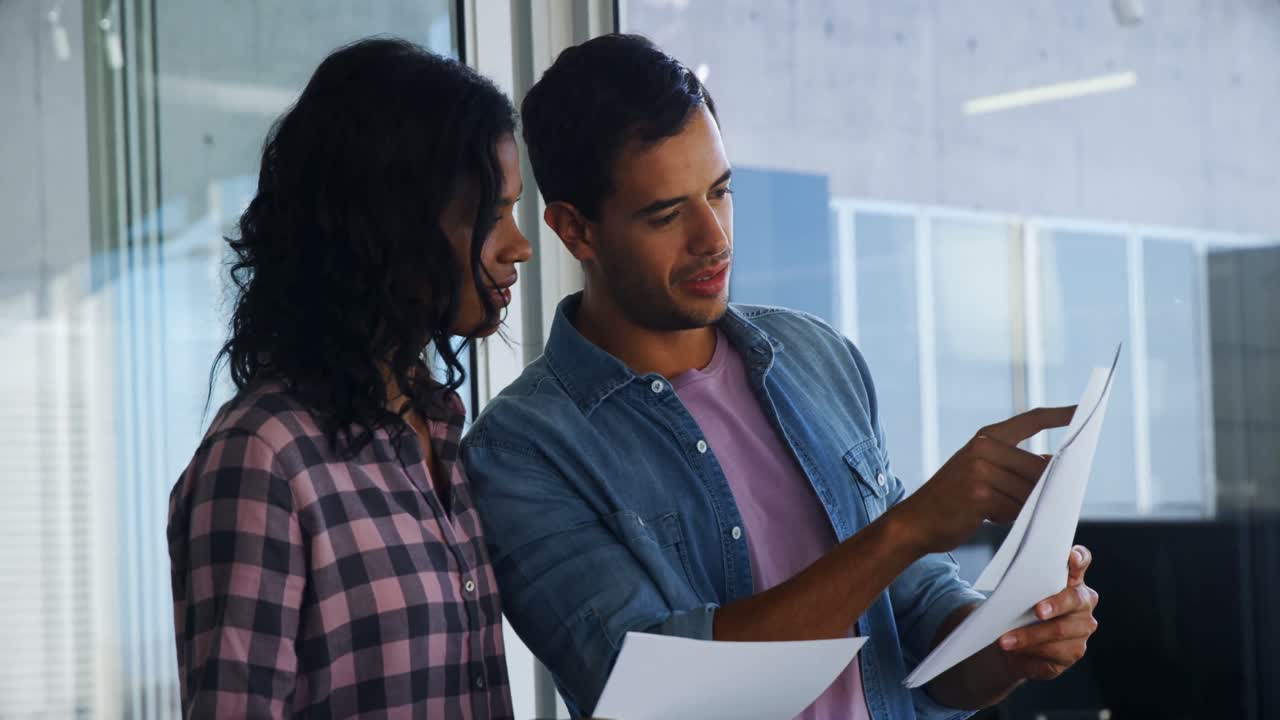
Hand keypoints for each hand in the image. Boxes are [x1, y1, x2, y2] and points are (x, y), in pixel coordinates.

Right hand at [894, 406, 1075, 554]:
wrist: (915, 521)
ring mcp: (980, 470)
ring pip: (1029, 492)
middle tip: (1047, 503)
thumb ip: (1013, 466)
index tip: (1083, 410)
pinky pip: (1016, 509)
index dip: (1059, 415)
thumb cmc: (953, 500)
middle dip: (1045, 488)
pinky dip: (1013, 519)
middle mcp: (983, 448)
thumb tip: (1051, 464)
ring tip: (1003, 511)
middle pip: (1037, 468)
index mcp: (986, 438)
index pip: (1031, 420)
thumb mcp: (980, 473)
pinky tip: (994, 518)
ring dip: (1026, 507)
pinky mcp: (979, 495)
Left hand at [996, 545, 1099, 680]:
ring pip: (1059, 632)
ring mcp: (1081, 630)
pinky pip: (1053, 655)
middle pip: (1074, 600)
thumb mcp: (1019, 592)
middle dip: (1054, 605)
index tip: (1072, 557)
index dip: (1080, 558)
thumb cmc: (1020, 609)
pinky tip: (1016, 654)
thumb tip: (1013, 579)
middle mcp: (1083, 603)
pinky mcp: (1072, 653)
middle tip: (1037, 611)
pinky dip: (1030, 654)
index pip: (1082, 561)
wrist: (1014, 642)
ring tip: (1005, 640)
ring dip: (1029, 637)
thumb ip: (1024, 582)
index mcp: (1071, 580)